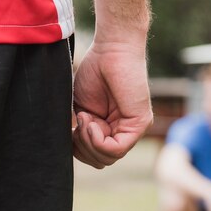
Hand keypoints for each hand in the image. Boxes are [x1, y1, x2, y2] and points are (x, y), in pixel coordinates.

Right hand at [72, 39, 152, 168]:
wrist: (111, 49)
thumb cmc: (95, 71)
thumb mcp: (80, 107)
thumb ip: (78, 129)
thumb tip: (70, 150)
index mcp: (110, 128)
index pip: (95, 156)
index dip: (78, 148)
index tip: (72, 126)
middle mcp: (124, 131)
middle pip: (101, 161)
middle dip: (82, 147)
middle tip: (78, 122)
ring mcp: (134, 129)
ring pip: (108, 158)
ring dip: (89, 141)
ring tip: (85, 118)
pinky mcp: (140, 124)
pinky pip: (117, 149)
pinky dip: (98, 140)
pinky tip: (91, 122)